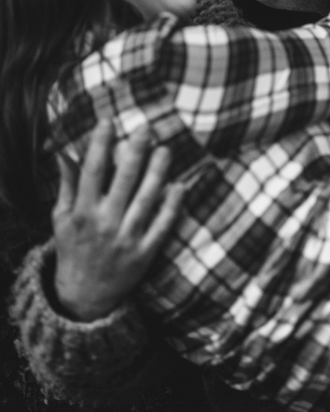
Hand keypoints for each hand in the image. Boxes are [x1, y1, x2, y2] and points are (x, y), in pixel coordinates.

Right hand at [53, 120, 184, 321]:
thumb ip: (67, 186)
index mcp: (82, 212)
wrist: (84, 295)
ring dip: (158, 172)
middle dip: (135, 152)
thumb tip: (65, 153)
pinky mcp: (145, 253)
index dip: (100, 144)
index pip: (93, 171)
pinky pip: (162, 225)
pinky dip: (172, 206)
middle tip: (146, 128)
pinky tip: (180, 186)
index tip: (109, 121)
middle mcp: (104, 223)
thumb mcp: (61, 219)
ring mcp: (126, 238)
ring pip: (146, 199)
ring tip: (166, 149)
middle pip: (123, 181)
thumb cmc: (73, 249)